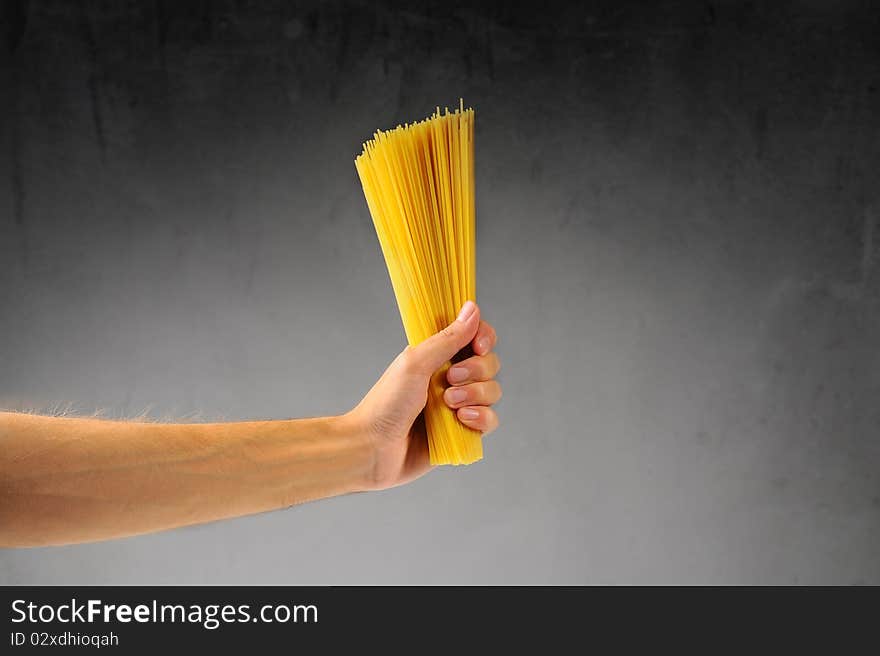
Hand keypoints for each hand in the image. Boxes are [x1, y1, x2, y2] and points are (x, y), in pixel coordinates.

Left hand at [347, 301, 500, 489]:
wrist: (374, 448)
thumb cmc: (386, 403)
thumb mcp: (416, 363)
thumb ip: (448, 338)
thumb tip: (472, 308)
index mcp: (438, 356)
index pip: (475, 336)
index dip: (483, 338)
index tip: (478, 346)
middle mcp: (451, 378)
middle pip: (489, 363)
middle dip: (476, 371)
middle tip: (450, 380)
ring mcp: (459, 405)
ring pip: (492, 391)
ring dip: (475, 395)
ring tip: (449, 404)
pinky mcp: (463, 431)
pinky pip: (490, 420)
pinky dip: (481, 418)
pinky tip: (461, 420)